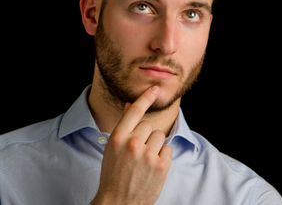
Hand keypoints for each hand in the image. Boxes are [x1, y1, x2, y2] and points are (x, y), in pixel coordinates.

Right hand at [91, 86, 172, 204]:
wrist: (118, 203)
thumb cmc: (113, 174)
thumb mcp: (113, 149)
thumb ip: (124, 127)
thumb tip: (130, 105)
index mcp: (117, 138)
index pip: (135, 111)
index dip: (146, 97)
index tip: (155, 88)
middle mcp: (132, 144)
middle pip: (149, 125)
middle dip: (145, 136)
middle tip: (137, 152)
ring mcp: (148, 155)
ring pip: (159, 136)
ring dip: (155, 145)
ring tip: (144, 160)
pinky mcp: (161, 166)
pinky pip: (168, 149)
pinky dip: (162, 156)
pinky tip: (152, 167)